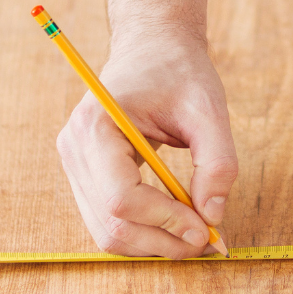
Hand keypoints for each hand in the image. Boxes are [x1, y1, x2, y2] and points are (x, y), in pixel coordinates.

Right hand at [54, 32, 238, 257]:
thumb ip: (218, 162)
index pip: (121, 197)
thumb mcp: (209, 109)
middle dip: (162, 241)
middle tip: (209, 241)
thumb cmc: (179, 71)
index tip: (207, 229)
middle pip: (111, 223)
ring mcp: (75, 165)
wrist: (153, 49)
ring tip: (197, 235)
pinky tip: (178, 225)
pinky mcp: (86, 177)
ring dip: (154, 245)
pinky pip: (110, 222)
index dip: (165, 220)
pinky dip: (145, 233)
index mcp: (96, 125)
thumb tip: (213, 217)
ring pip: (108, 232)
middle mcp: (74, 149)